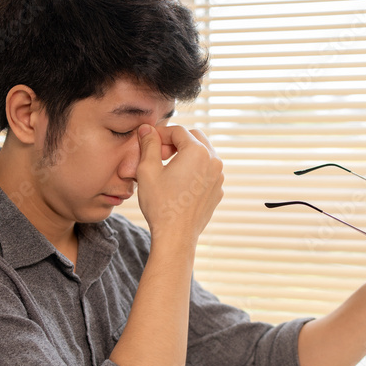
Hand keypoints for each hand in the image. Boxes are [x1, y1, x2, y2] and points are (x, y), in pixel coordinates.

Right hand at [135, 123, 223, 244]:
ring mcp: (219, 177)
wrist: (176, 236)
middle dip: (176, 142)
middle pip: (194, 138)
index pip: (178, 131)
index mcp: (198, 151)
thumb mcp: (148, 170)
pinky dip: (194, 170)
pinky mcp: (218, 191)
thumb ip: (149, 144)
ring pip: (202, 155)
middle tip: (159, 154)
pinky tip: (178, 183)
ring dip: (186, 155)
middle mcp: (214, 161)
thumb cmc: (160, 204)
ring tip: (167, 168)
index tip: (149, 141)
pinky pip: (206, 172)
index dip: (161, 133)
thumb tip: (147, 129)